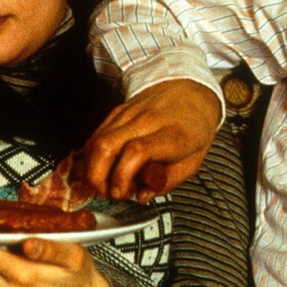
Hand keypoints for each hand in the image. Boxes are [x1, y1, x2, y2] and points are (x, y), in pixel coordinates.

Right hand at [83, 79, 220, 202]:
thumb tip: (142, 196)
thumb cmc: (194, 127)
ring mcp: (128, 113)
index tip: (124, 193)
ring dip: (92, 170)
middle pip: (106, 146)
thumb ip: (168, 182)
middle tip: (110, 193)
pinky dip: (93, 157)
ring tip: (106, 184)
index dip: (122, 176)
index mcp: (173, 135)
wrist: (190, 90)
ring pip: (95, 142)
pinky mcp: (116, 112)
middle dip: (98, 178)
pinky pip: (95, 136)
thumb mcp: (193, 161)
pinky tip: (103, 169)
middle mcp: (147, 121)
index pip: (137, 151)